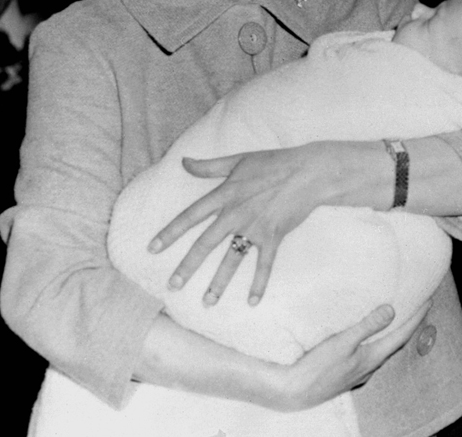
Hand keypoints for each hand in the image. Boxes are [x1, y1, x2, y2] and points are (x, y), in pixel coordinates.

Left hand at [149, 143, 351, 305]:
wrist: (308, 172)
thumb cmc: (274, 162)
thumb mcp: (239, 159)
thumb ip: (209, 165)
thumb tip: (183, 162)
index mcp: (225, 194)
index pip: (191, 216)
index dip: (170, 232)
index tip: (152, 249)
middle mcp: (236, 213)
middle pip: (205, 244)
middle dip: (187, 266)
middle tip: (172, 286)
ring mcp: (255, 227)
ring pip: (232, 259)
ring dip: (219, 282)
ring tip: (207, 302)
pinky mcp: (274, 236)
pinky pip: (264, 264)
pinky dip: (259, 283)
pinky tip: (252, 302)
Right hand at [267, 300, 430, 411]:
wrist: (292, 392)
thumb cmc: (316, 368)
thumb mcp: (342, 342)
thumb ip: (367, 326)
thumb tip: (392, 310)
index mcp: (372, 358)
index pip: (402, 335)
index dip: (416, 318)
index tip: (428, 301)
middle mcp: (368, 368)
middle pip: (395, 344)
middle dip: (408, 325)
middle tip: (417, 308)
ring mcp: (356, 374)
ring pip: (381, 352)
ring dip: (391, 336)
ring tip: (394, 322)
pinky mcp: (344, 376)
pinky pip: (367, 357)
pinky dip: (374, 345)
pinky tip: (366, 344)